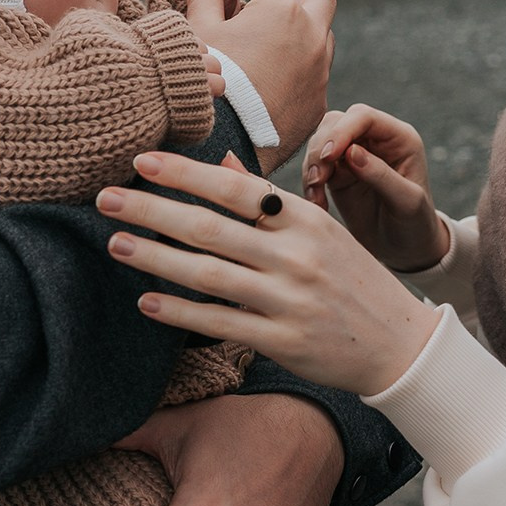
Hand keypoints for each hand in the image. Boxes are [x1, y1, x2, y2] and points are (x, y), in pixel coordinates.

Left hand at [96, 151, 439, 395]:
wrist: (400, 344)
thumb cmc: (353, 279)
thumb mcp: (323, 229)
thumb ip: (270, 200)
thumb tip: (223, 162)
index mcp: (306, 219)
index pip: (237, 187)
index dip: (186, 173)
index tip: (142, 161)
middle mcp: (297, 255)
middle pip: (212, 227)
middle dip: (153, 210)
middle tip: (105, 199)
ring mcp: (290, 299)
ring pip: (210, 274)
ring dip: (156, 258)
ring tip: (116, 245)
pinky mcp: (284, 341)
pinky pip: (221, 323)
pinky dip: (181, 313)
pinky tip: (147, 301)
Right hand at [180, 0, 335, 168]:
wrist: (226, 140)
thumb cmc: (208, 79)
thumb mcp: (199, 30)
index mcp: (281, 9)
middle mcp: (311, 34)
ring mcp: (320, 69)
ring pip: (322, 34)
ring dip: (300, 27)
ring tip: (269, 36)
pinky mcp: (319, 99)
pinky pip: (315, 72)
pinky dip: (299, 64)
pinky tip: (272, 72)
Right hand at [301, 106, 448, 272]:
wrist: (406, 250)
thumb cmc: (415, 225)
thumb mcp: (407, 203)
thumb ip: (381, 175)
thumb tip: (351, 152)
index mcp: (399, 138)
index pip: (363, 117)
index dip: (342, 131)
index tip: (328, 157)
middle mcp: (375, 140)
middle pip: (336, 123)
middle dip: (321, 148)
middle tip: (317, 180)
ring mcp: (354, 155)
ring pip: (321, 142)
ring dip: (312, 166)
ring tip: (316, 195)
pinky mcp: (339, 173)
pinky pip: (315, 165)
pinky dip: (309, 182)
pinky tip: (317, 203)